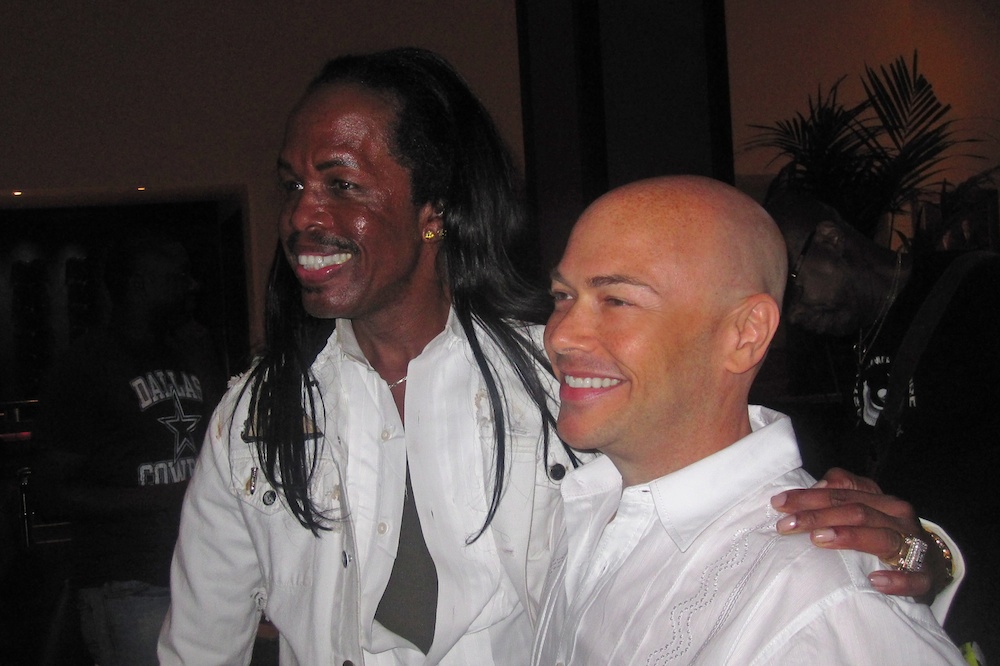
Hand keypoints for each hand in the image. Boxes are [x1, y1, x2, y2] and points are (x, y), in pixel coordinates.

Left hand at [770, 468, 948, 602]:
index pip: (843, 492)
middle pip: (856, 511)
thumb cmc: (887, 533)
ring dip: (849, 537)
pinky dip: (896, 580)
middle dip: (818, 516)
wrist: (933, 564)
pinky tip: (876, 581)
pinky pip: (913, 578)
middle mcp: (898, 517)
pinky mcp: (925, 576)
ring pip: (881, 537)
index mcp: (882, 500)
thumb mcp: (865, 509)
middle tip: (786, 524)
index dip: (809, 496)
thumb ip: (841, 494)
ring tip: (819, 540)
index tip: (779, 503)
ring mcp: (915, 546)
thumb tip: (815, 486)